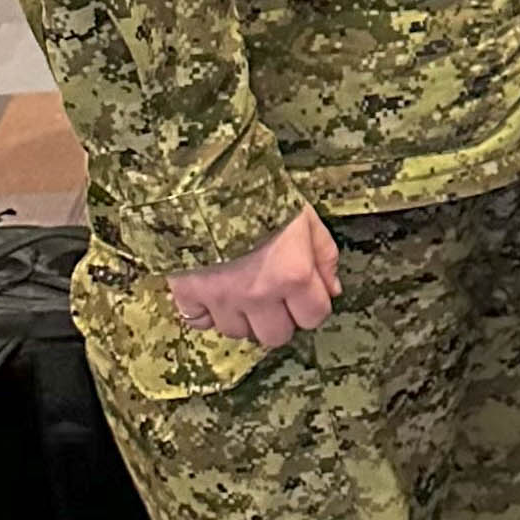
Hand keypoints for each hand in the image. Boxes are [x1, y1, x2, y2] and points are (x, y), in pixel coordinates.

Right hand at [169, 203, 339, 347]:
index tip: (304, 293)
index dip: (312, 306)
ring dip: (242, 316)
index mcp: (293, 275)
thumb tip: (332, 291)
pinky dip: (206, 312)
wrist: (205, 184)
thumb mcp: (307, 219)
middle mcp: (258, 294)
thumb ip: (324, 257)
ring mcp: (220, 299)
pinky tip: (212, 292)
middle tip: (273, 296)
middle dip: (279, 319)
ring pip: (237, 332)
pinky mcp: (187, 295)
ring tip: (240, 288)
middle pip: (275, 336)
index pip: (313, 317)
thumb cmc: (263, 196)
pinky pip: (198, 322)